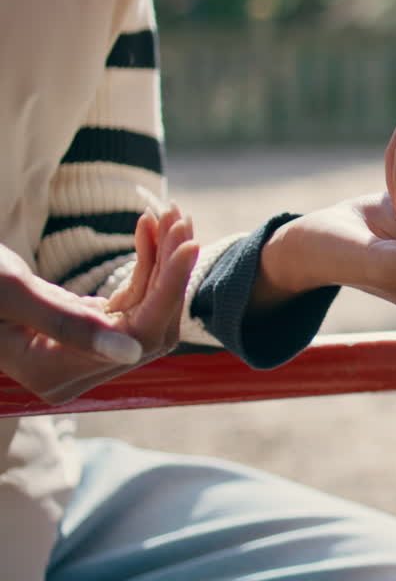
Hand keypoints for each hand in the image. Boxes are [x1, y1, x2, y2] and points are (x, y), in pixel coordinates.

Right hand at [0, 205, 197, 403]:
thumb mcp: (11, 292)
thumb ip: (69, 323)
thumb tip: (131, 353)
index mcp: (53, 373)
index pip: (136, 336)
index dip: (167, 289)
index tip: (187, 240)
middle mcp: (74, 372)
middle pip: (150, 326)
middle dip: (169, 269)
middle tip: (177, 216)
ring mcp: (83, 352)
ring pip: (146, 310)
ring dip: (162, 261)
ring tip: (169, 213)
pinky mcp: (87, 328)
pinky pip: (131, 299)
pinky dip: (145, 263)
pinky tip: (148, 226)